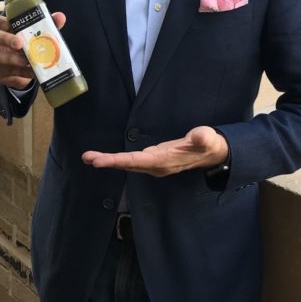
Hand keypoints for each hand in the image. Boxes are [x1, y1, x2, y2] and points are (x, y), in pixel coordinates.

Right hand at [0, 10, 65, 89]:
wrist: (20, 66)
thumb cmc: (23, 41)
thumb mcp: (31, 31)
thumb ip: (44, 23)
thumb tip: (60, 17)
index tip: (9, 23)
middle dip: (5, 39)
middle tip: (20, 43)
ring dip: (11, 58)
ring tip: (27, 60)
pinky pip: (7, 72)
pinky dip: (22, 72)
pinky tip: (33, 71)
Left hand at [82, 126, 227, 177]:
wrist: (213, 154)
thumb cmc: (209, 145)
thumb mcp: (208, 139)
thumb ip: (203, 137)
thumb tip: (200, 135)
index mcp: (165, 161)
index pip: (138, 161)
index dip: (118, 161)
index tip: (99, 161)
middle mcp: (157, 166)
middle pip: (128, 164)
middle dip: (107, 162)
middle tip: (87, 158)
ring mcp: (155, 164)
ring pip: (128, 163)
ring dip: (109, 161)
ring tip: (89, 157)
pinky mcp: (154, 159)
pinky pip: (132, 161)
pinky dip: (118, 159)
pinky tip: (107, 158)